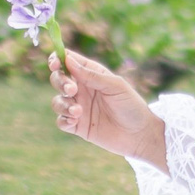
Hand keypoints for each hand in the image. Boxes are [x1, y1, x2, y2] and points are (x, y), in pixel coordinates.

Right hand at [51, 48, 167, 168]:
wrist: (140, 135)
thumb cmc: (132, 106)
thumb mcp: (115, 86)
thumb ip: (92, 75)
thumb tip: (68, 60)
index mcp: (91, 74)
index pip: (68, 61)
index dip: (57, 59)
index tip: (55, 64)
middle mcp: (82, 89)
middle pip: (58, 79)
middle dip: (60, 82)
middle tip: (72, 90)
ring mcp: (78, 108)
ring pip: (57, 101)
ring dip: (63, 104)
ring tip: (78, 112)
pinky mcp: (78, 126)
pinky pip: (61, 121)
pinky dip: (64, 120)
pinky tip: (75, 121)